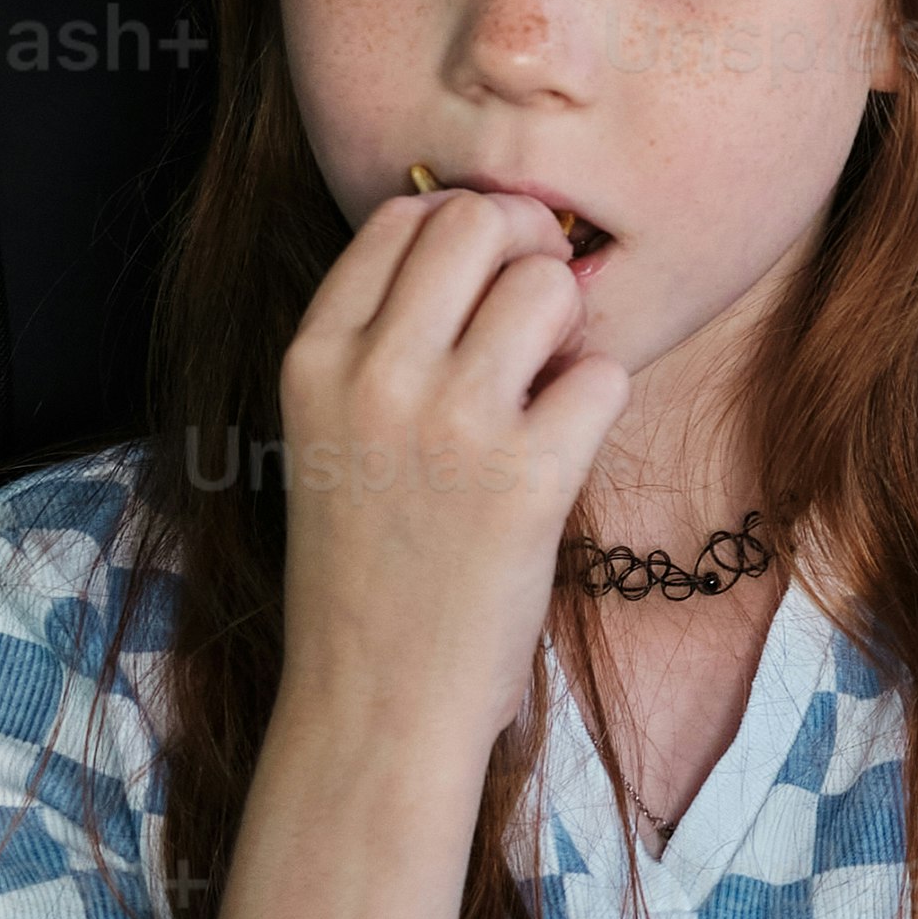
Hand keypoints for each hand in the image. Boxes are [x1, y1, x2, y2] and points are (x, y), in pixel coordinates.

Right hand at [275, 184, 629, 776]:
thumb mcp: (331, 436)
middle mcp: (376, 376)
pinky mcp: (528, 479)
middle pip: (480, 220)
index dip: (464, 229)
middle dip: (527, 247)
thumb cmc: (367, 567)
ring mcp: (452, 425)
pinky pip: (603, 375)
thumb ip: (383, 341)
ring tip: (547, 387)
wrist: (375, 701)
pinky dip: (599, 403)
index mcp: (314, 359)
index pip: (403, 217)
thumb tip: (492, 240)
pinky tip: (563, 449)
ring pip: (548, 284)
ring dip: (568, 327)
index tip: (485, 281)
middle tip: (538, 315)